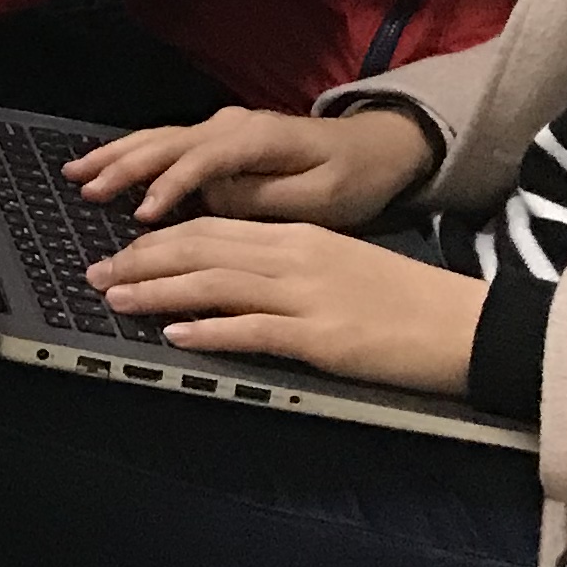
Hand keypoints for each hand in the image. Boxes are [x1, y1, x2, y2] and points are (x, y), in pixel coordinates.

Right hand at [69, 106, 431, 229]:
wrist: (377, 147)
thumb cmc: (352, 177)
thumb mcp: (320, 197)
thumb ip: (262, 198)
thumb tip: (209, 201)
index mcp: (256, 138)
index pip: (201, 160)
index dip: (169, 186)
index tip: (142, 217)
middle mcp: (231, 125)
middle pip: (167, 142)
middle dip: (123, 166)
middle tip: (85, 190)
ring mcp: (223, 127)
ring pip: (159, 139)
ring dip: (117, 156)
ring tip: (78, 173)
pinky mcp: (220, 138)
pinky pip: (167, 144)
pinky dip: (132, 154)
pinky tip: (106, 165)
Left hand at [82, 219, 489, 394]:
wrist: (470, 327)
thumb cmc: (406, 302)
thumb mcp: (338, 266)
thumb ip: (285, 265)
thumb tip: (227, 278)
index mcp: (299, 237)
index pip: (212, 228)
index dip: (157, 240)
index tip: (120, 253)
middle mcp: (296, 257)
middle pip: (201, 248)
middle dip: (141, 260)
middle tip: (96, 274)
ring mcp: (308, 296)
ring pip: (215, 283)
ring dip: (158, 292)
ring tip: (116, 299)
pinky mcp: (323, 337)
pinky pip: (253, 329)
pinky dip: (209, 331)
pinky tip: (175, 336)